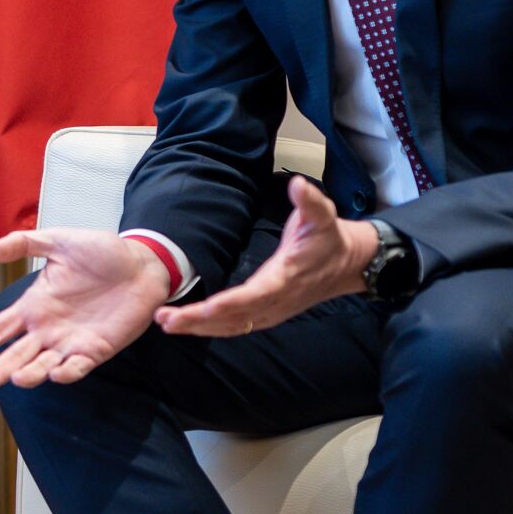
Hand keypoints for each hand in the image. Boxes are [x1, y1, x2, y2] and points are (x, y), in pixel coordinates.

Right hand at [0, 226, 172, 391]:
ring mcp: (71, 341)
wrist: (143, 263)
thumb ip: (25, 244)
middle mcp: (48, 328)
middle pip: (16, 354)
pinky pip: (78, 366)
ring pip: (43, 365)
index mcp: (35, 305)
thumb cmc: (102, 252)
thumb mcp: (59, 241)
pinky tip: (56, 372)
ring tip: (17, 378)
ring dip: (30, 374)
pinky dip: (67, 372)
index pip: (0, 327)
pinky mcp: (97, 349)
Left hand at [154, 176, 377, 337]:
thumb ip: (309, 201)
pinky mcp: (267, 315)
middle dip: (199, 320)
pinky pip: (236, 327)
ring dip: (199, 327)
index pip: (255, 294)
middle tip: (165, 319)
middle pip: (235, 317)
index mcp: (286, 278)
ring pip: (232, 327)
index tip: (204, 308)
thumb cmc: (329, 237)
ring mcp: (272, 311)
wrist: (347, 264)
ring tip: (166, 323)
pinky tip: (188, 326)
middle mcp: (277, 301)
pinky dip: (211, 328)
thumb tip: (298, 185)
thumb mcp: (323, 215)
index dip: (230, 303)